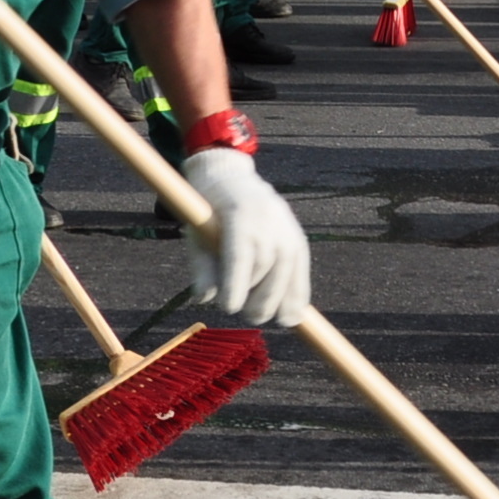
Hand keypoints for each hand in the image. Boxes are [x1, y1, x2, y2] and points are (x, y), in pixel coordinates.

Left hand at [180, 146, 310, 326]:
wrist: (230, 178)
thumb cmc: (207, 211)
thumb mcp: (196, 234)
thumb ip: (201, 266)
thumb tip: (205, 299)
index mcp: (238, 212)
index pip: (240, 252)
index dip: (236, 282)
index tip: (229, 308)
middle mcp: (267, 216)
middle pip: (268, 263)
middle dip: (261, 295)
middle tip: (250, 317)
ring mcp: (285, 223)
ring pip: (288, 266)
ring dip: (282, 298)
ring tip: (274, 321)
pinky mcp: (296, 233)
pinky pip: (301, 266)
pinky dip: (299, 292)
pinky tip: (295, 315)